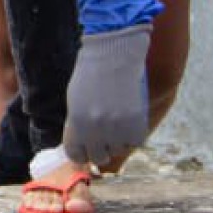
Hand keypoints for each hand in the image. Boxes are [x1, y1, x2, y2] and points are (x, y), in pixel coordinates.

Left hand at [63, 23, 151, 167]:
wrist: (114, 55)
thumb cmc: (91, 74)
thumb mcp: (75, 101)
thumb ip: (77, 126)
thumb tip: (82, 146)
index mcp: (76, 124)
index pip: (76, 155)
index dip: (81, 154)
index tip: (85, 150)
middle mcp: (96, 131)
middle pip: (98, 157)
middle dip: (100, 150)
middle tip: (103, 139)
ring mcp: (118, 129)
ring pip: (118, 150)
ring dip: (117, 141)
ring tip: (116, 121)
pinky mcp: (136, 125)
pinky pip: (134, 142)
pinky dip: (132, 135)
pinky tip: (128, 119)